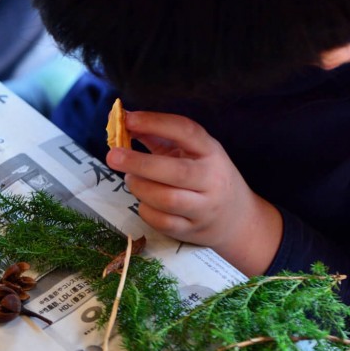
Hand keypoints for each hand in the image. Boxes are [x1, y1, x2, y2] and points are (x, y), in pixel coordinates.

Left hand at [104, 110, 282, 275]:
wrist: (237, 219)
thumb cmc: (205, 177)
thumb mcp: (191, 152)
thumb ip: (159, 137)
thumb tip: (125, 122)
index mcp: (211, 152)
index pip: (186, 131)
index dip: (155, 122)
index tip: (128, 119)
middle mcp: (212, 179)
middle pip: (176, 171)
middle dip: (139, 162)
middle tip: (113, 156)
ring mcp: (204, 208)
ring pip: (167, 199)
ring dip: (140, 187)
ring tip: (131, 179)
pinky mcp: (192, 231)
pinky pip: (162, 222)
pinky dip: (146, 210)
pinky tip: (144, 201)